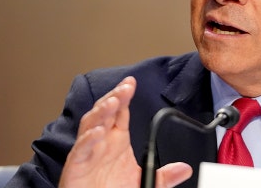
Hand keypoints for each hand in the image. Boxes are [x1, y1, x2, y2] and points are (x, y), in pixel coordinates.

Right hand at [59, 76, 192, 187]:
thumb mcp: (143, 182)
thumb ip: (163, 176)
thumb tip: (184, 170)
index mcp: (117, 141)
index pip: (120, 112)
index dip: (124, 95)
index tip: (131, 83)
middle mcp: (101, 143)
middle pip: (105, 112)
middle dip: (114, 97)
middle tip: (125, 88)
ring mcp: (87, 152)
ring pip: (91, 124)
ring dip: (101, 112)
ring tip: (113, 102)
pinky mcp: (76, 165)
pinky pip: (81, 149)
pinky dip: (88, 139)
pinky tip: (99, 132)